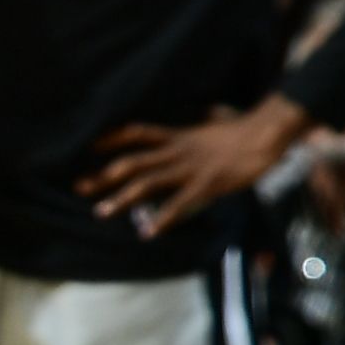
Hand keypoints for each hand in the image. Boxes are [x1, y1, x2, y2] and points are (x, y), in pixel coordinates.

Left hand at [79, 97, 307, 237]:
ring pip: (149, 183)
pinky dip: (162, 218)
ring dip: (122, 199)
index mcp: (178, 135)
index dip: (111, 138)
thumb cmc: (243, 127)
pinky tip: (147, 232)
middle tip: (79, 187)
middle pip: (132, 162)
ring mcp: (190, 169)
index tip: (87, 146)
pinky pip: (180, 203)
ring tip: (101, 211)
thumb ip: (201, 121)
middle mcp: (177, 151)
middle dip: (104, 176)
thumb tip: (205, 112)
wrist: (266, 132)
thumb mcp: (214, 120)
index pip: (136, 133)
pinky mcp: (207, 184)